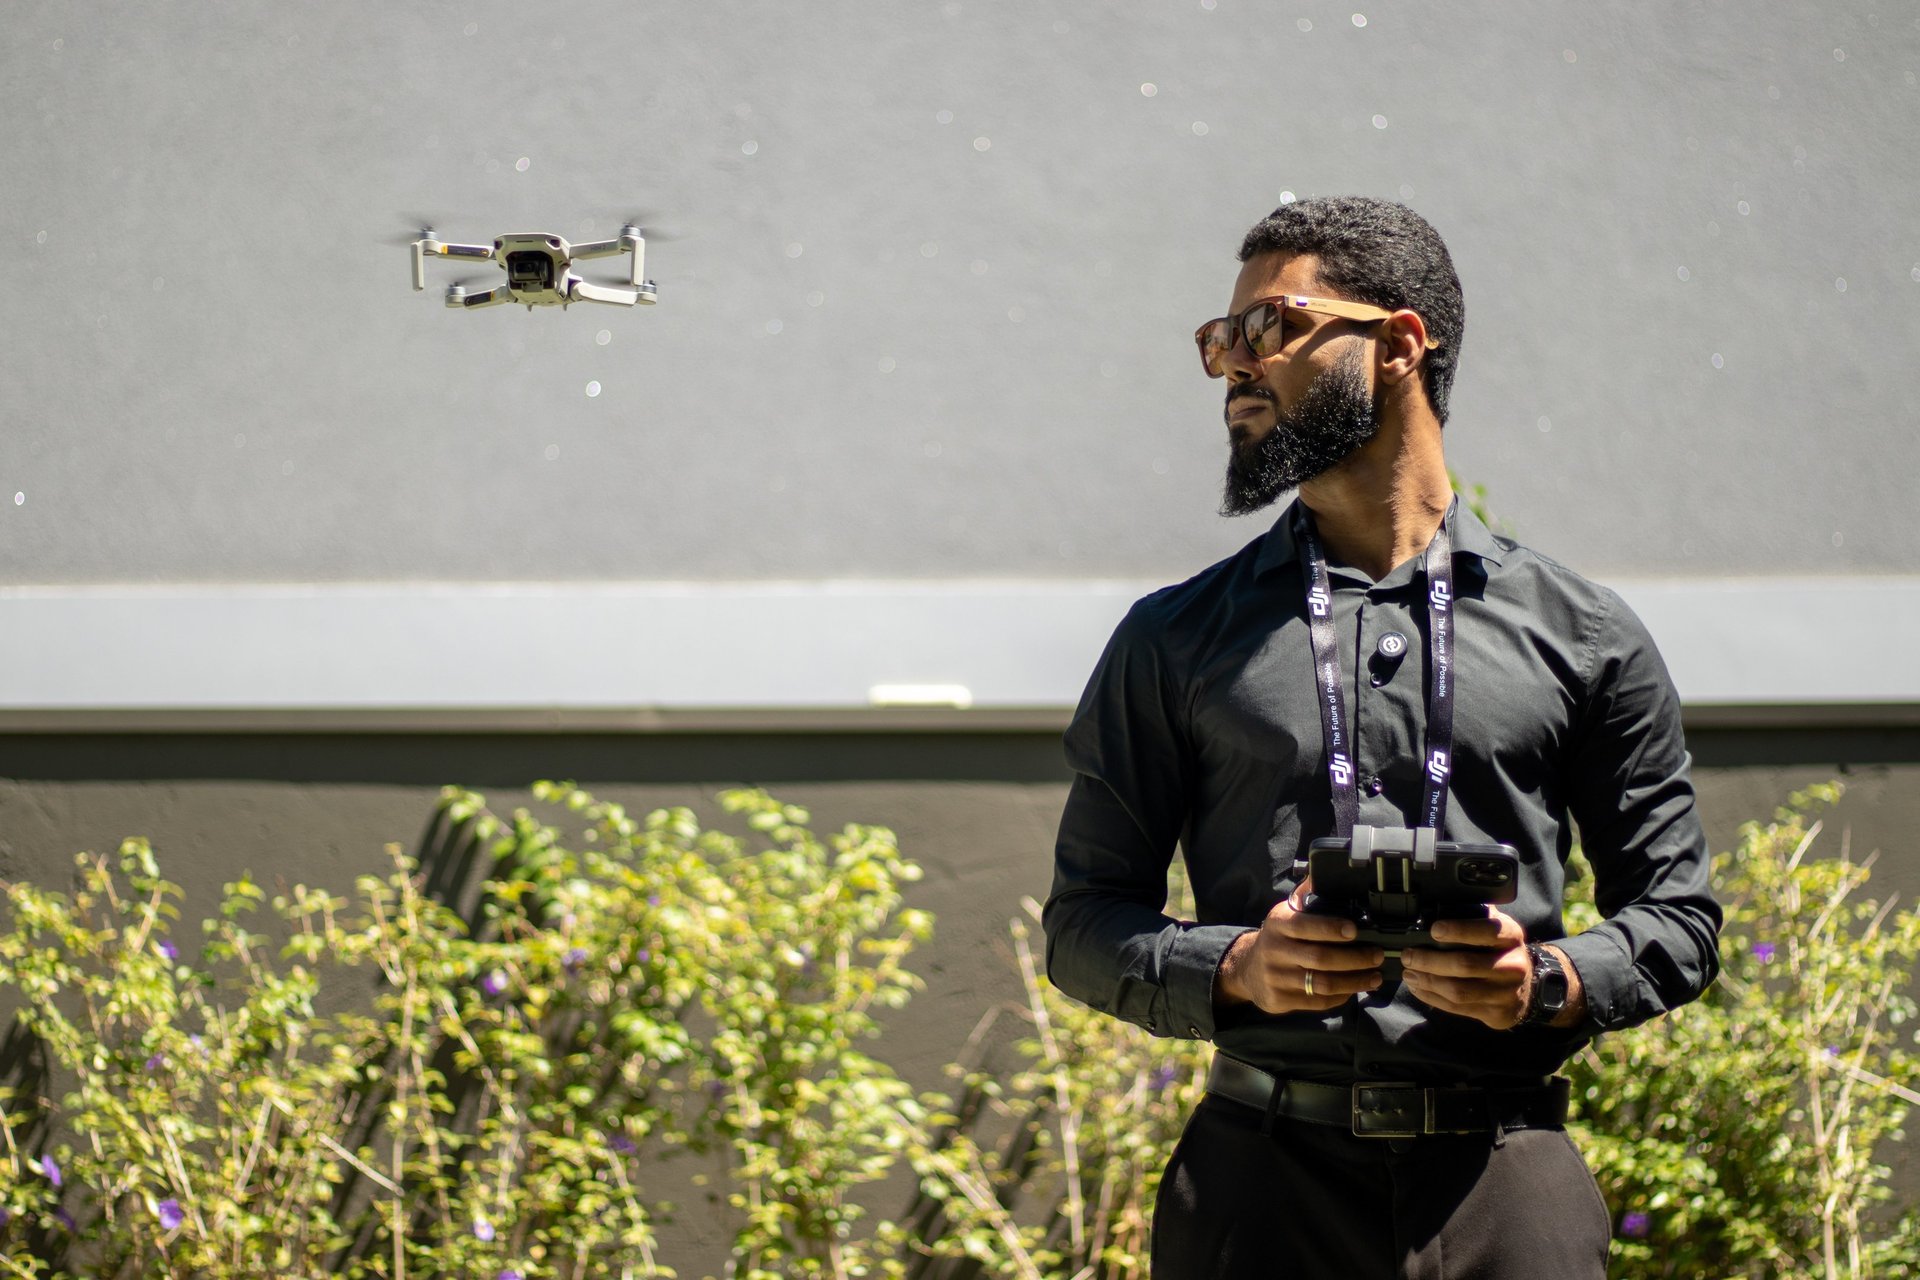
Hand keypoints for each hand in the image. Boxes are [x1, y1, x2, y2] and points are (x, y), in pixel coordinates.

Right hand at [1215, 881, 1385, 1015]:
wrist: (1246, 968)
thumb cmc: (1276, 938)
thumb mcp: (1284, 914)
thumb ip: (1304, 897)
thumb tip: (1321, 872)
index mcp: (1278, 924)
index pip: (1305, 926)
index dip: (1331, 928)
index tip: (1355, 930)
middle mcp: (1274, 950)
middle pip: (1320, 958)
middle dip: (1354, 958)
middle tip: (1376, 955)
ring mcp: (1276, 977)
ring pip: (1322, 983)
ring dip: (1354, 981)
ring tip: (1375, 976)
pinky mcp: (1280, 999)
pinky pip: (1317, 1002)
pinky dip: (1340, 996)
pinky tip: (1354, 989)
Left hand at [1399, 908, 1530, 1028]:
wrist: (1525, 989)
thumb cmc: (1501, 952)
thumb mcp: (1497, 928)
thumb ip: (1475, 915)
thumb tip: (1440, 901)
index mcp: (1511, 937)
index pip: (1487, 931)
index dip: (1459, 930)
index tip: (1434, 930)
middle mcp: (1513, 965)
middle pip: (1465, 965)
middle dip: (1429, 960)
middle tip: (1408, 956)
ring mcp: (1505, 992)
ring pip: (1458, 990)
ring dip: (1427, 982)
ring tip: (1409, 973)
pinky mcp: (1496, 1013)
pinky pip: (1458, 1008)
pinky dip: (1432, 998)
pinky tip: (1419, 988)